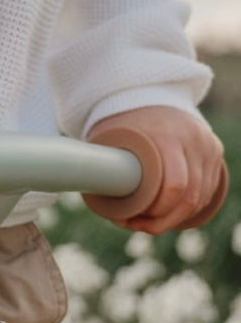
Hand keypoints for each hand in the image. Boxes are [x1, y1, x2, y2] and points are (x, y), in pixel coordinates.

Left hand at [87, 106, 224, 234]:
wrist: (150, 96)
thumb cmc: (123, 127)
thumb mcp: (108, 144)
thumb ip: (108, 174)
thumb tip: (117, 216)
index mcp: (167, 136)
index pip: (175, 186)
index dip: (157, 213)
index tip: (133, 220)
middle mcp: (194, 139)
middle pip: (190, 197)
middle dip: (164, 221)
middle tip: (139, 226)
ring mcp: (209, 145)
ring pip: (200, 197)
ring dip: (175, 217)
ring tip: (149, 221)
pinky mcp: (214, 151)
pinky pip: (207, 190)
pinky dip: (187, 207)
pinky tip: (166, 212)